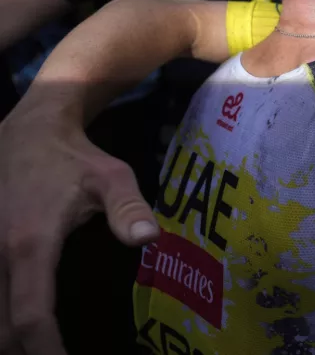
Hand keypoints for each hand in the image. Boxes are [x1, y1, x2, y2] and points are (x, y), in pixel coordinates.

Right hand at [0, 105, 158, 353]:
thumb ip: (128, 209)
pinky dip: (1, 315)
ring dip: (9, 335)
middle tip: (56, 354)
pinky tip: (18, 324)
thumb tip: (149, 239)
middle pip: (2, 328)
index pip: (30, 316)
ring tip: (42, 345)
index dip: (45, 350)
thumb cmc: (73, 159)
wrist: (27, 132)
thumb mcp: (111, 177)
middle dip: (26, 350)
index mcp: (29, 245)